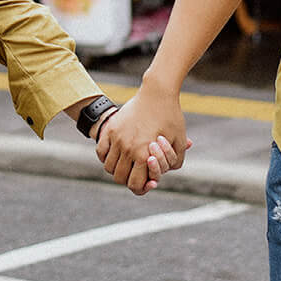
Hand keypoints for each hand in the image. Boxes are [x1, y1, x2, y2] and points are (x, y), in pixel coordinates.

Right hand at [96, 78, 191, 195]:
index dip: (141, 188)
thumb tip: (165, 173)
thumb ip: (175, 162)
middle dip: (129, 180)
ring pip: (109, 166)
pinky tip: (117, 154)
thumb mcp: (180, 141)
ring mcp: (117, 138)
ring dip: (117, 169)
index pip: (135, 184)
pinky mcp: (111, 128)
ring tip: (128, 164)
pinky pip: (101, 151)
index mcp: (144, 155)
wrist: (157, 92)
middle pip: (119, 178)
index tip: (148, 182)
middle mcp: (128, 148)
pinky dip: (106, 157)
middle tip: (138, 173)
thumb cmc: (171, 116)